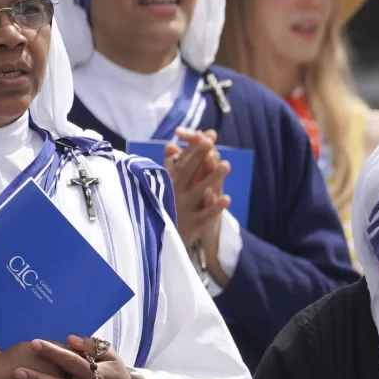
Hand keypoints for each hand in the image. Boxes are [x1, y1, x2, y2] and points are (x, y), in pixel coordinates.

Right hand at [164, 129, 231, 285]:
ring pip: (199, 191)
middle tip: (210, 142)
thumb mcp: (159, 186)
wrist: (152, 241)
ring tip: (226, 165)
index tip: (206, 136)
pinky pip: (204, 215)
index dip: (194, 148)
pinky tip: (227, 198)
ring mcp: (182, 209)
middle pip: (188, 171)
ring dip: (212, 178)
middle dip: (199, 156)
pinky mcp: (190, 225)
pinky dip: (215, 207)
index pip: (181, 161)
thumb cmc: (158, 208)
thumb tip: (171, 145)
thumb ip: (168, 167)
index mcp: (166, 182)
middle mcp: (173, 193)